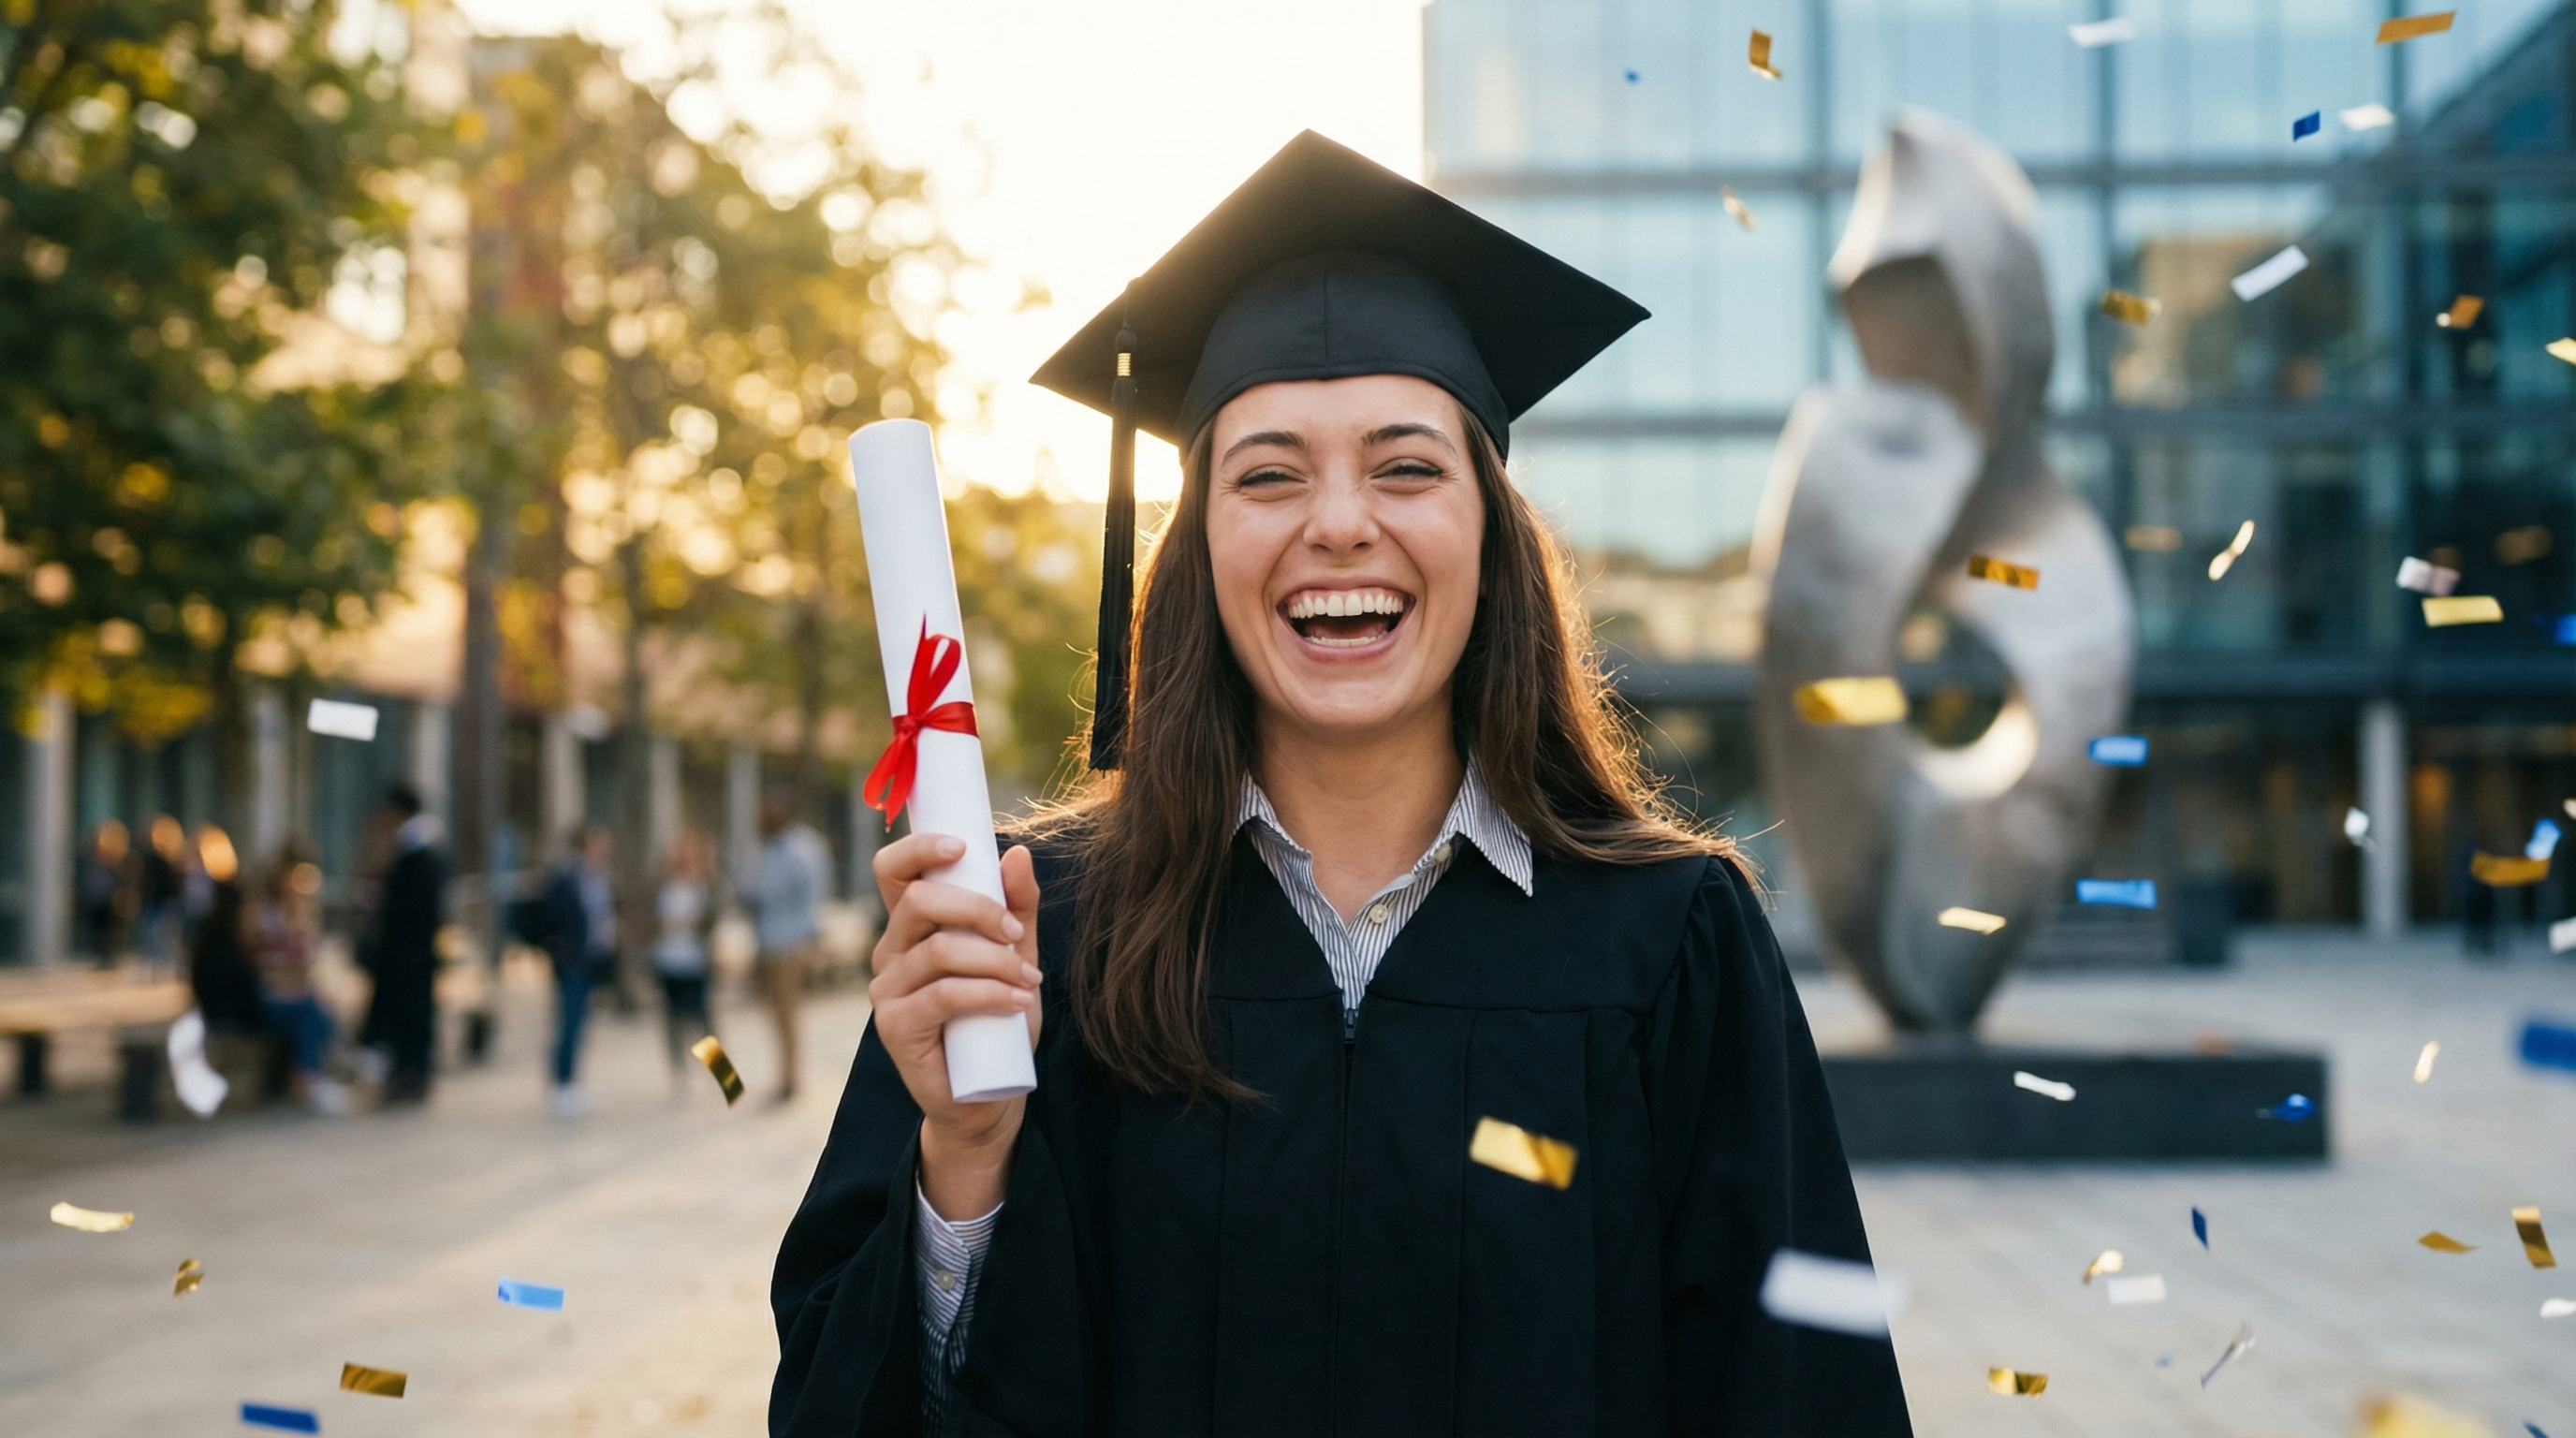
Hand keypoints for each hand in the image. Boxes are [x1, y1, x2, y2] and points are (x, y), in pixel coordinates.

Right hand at [867, 834, 1042, 1219]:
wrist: (989, 1091)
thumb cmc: (997, 1017)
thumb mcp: (1016, 954)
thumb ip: (1017, 906)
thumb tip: (1015, 853)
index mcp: (911, 927)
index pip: (893, 871)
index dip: (919, 848)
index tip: (964, 846)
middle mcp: (890, 952)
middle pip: (921, 902)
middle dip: (978, 908)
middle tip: (1017, 935)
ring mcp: (887, 990)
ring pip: (938, 950)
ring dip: (994, 960)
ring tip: (1030, 981)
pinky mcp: (895, 1026)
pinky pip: (943, 994)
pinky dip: (988, 993)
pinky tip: (1017, 1002)